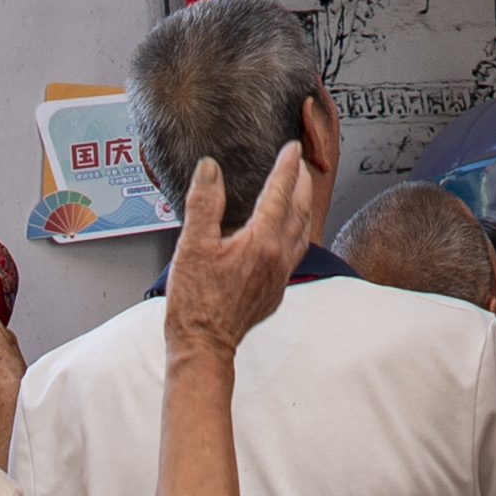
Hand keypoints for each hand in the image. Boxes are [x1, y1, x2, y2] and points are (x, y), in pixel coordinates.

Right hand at [165, 143, 324, 362]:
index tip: (292, 149)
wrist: (204, 346)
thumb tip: (210, 169)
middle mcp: (277, 258)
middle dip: (303, 185)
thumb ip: (204, 203)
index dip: (286, 167)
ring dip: (303, 209)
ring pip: (302, 234)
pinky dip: (295, 234)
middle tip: (301, 165)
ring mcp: (278, 277)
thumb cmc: (195, 303)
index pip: (280, 194)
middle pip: (300, 212)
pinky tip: (285, 236)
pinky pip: (294, 255)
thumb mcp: (192, 246)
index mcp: (261, 242)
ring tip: (300, 194)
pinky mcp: (274, 293)